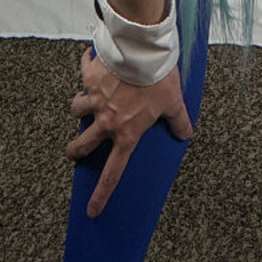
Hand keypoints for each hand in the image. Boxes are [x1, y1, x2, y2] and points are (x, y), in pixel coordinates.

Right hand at [67, 46, 193, 216]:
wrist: (143, 52)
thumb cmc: (159, 80)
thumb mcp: (173, 103)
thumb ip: (179, 121)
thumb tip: (186, 134)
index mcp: (126, 133)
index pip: (113, 172)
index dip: (101, 194)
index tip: (92, 210)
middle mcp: (106, 120)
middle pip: (81, 146)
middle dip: (74, 151)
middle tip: (74, 150)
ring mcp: (95, 99)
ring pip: (76, 110)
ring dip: (80, 107)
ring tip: (85, 101)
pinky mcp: (90, 76)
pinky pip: (84, 71)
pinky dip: (87, 64)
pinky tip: (92, 58)